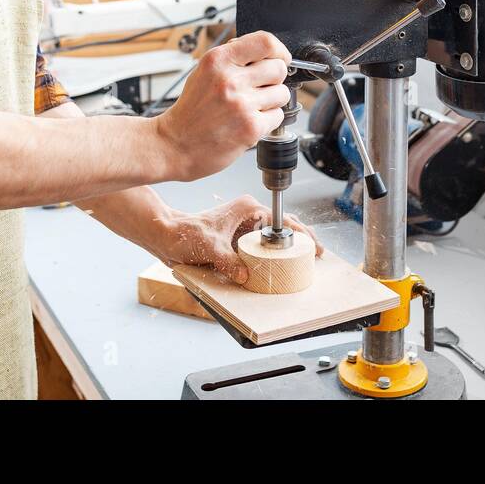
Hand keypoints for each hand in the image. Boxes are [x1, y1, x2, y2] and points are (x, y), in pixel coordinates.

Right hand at [151, 31, 291, 181]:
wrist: (175, 145)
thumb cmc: (191, 110)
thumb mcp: (204, 72)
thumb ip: (233, 58)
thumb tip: (265, 50)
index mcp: (218, 60)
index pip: (265, 42)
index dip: (279, 51)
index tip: (279, 59)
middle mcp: (230, 79)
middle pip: (279, 68)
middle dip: (273, 80)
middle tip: (257, 90)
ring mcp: (242, 104)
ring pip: (282, 93)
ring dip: (271, 101)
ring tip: (250, 108)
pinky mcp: (251, 127)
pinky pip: (278, 116)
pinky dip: (267, 121)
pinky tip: (248, 122)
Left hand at [159, 195, 324, 283]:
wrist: (166, 236)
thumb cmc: (184, 233)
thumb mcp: (209, 247)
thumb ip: (228, 261)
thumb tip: (245, 275)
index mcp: (248, 208)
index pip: (283, 220)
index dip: (302, 233)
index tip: (314, 246)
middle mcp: (250, 215)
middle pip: (284, 227)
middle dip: (303, 239)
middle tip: (318, 254)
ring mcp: (246, 228)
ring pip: (275, 237)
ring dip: (290, 247)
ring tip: (307, 260)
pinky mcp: (239, 240)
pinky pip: (262, 247)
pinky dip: (274, 255)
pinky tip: (283, 265)